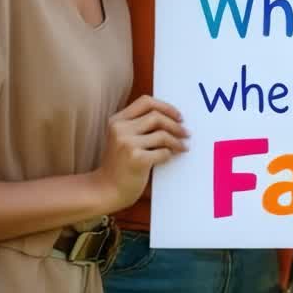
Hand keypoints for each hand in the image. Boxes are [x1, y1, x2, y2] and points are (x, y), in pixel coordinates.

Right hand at [94, 95, 187, 211]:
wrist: (106, 190)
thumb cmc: (120, 164)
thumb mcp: (122, 139)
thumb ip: (139, 126)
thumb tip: (174, 118)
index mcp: (116, 120)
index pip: (146, 102)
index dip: (166, 107)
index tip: (179, 116)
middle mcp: (120, 129)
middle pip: (157, 116)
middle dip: (176, 124)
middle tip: (186, 133)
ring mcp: (127, 144)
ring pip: (162, 134)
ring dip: (177, 141)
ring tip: (183, 146)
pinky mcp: (136, 159)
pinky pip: (163, 152)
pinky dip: (170, 154)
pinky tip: (170, 157)